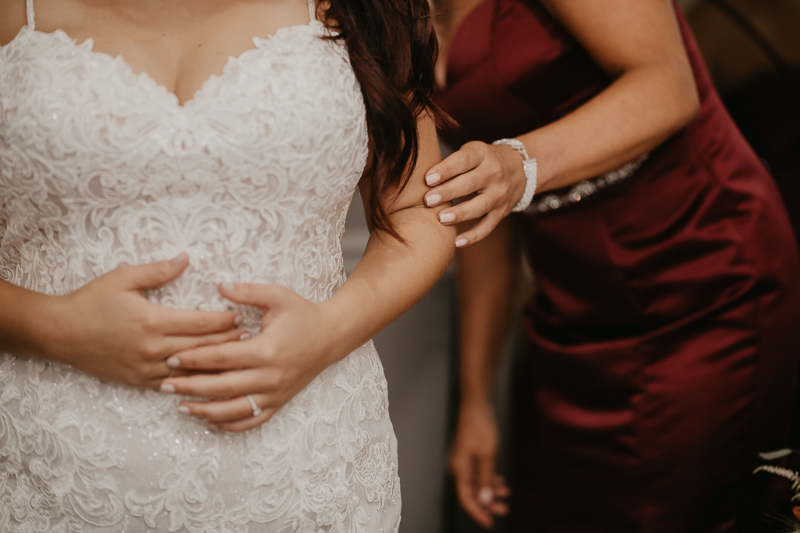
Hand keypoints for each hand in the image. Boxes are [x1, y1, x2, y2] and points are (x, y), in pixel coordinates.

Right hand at [43, 253, 244, 387]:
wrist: (59, 333)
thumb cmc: (92, 301)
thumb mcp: (123, 278)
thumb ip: (159, 270)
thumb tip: (186, 258)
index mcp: (153, 321)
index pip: (201, 323)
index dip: (225, 321)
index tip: (242, 316)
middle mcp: (153, 348)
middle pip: (202, 348)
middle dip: (228, 343)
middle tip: (251, 338)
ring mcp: (146, 368)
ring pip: (191, 370)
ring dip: (216, 364)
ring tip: (239, 359)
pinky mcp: (138, 381)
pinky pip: (173, 384)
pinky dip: (193, 381)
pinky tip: (210, 379)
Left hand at [159, 282, 339, 431]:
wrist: (331, 336)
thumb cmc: (302, 314)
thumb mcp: (277, 296)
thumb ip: (247, 292)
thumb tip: (220, 285)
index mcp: (266, 349)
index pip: (222, 358)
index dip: (195, 358)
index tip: (172, 357)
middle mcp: (270, 376)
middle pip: (222, 387)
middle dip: (190, 387)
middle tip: (165, 385)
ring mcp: (275, 393)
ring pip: (234, 410)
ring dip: (205, 410)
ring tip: (181, 408)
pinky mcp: (280, 402)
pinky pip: (252, 420)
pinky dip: (230, 424)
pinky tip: (210, 421)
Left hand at [424, 141, 525, 246]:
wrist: (520, 167)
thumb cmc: (482, 160)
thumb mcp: (471, 151)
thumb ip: (450, 162)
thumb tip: (415, 175)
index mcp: (482, 154)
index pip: (463, 161)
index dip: (445, 170)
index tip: (427, 179)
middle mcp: (494, 173)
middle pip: (471, 183)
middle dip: (448, 192)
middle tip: (428, 200)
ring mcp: (499, 194)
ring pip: (480, 206)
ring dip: (460, 214)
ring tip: (441, 219)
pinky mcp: (501, 212)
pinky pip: (488, 226)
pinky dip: (473, 235)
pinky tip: (457, 242)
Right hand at [449, 401, 509, 527]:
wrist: (476, 406)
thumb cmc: (479, 427)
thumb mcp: (487, 456)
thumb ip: (486, 479)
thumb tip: (486, 499)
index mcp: (459, 470)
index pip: (466, 499)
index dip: (477, 512)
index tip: (489, 522)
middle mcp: (459, 468)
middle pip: (472, 493)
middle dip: (488, 502)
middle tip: (504, 508)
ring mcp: (464, 462)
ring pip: (477, 484)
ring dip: (491, 490)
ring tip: (506, 492)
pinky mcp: (470, 456)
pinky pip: (479, 474)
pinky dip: (489, 479)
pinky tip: (500, 481)